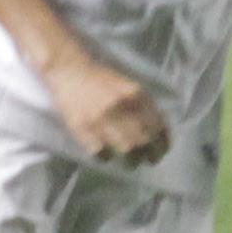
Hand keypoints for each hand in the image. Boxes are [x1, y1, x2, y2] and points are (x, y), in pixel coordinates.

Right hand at [46, 55, 172, 167]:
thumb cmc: (100, 79)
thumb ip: (142, 106)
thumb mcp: (128, 87)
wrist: (69, 70)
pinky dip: (106, 157)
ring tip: (129, 162)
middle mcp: (122, 106)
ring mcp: (101, 118)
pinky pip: (101, 153)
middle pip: (144, 141)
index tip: (161, 151)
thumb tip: (156, 132)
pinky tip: (105, 153)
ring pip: (127, 150)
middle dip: (149, 155)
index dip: (163, 143)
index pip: (158, 125)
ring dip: (131, 160)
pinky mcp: (83, 128)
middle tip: (147, 160)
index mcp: (136, 95)